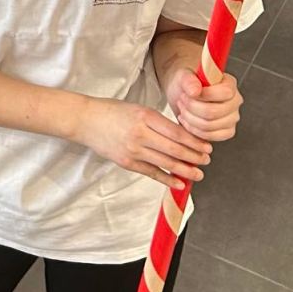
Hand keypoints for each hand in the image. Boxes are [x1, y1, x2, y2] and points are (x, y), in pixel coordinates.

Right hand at [77, 98, 211, 190]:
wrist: (86, 120)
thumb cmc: (112, 111)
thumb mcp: (138, 109)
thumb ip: (158, 121)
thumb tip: (182, 136)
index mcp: (146, 116)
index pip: (177, 132)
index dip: (194, 142)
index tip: (206, 147)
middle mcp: (141, 134)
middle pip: (174, 149)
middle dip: (194, 157)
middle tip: (207, 160)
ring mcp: (133, 150)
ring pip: (166, 162)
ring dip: (185, 170)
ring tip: (198, 174)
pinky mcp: (127, 162)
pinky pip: (152, 172)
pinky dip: (167, 179)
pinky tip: (179, 183)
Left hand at [163, 67, 242, 143]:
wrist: (184, 94)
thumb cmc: (187, 84)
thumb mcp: (184, 75)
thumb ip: (189, 80)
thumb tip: (195, 90)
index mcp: (229, 84)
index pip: (225, 92)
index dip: (204, 95)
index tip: (190, 93)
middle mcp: (234, 101)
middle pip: (214, 112)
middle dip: (192, 108)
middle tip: (182, 100)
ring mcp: (232, 118)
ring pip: (209, 126)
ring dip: (190, 119)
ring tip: (183, 109)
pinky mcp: (226, 132)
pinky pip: (210, 136)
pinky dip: (194, 130)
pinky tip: (187, 120)